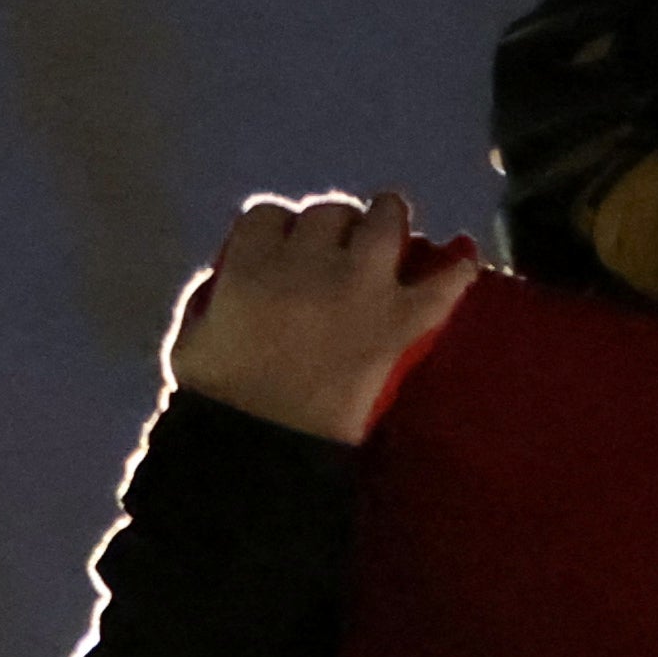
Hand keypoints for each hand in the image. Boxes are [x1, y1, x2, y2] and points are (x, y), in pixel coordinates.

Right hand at [166, 195, 479, 443]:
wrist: (264, 443)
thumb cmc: (218, 396)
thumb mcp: (193, 335)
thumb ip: (214, 295)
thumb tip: (232, 278)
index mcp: (251, 263)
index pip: (269, 214)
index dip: (280, 227)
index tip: (285, 243)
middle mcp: (307, 262)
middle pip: (329, 213)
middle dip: (334, 225)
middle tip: (338, 245)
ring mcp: (358, 288)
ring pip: (385, 225)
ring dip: (388, 219)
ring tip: (390, 226)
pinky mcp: (397, 324)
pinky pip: (440, 287)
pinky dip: (456, 272)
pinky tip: (464, 260)